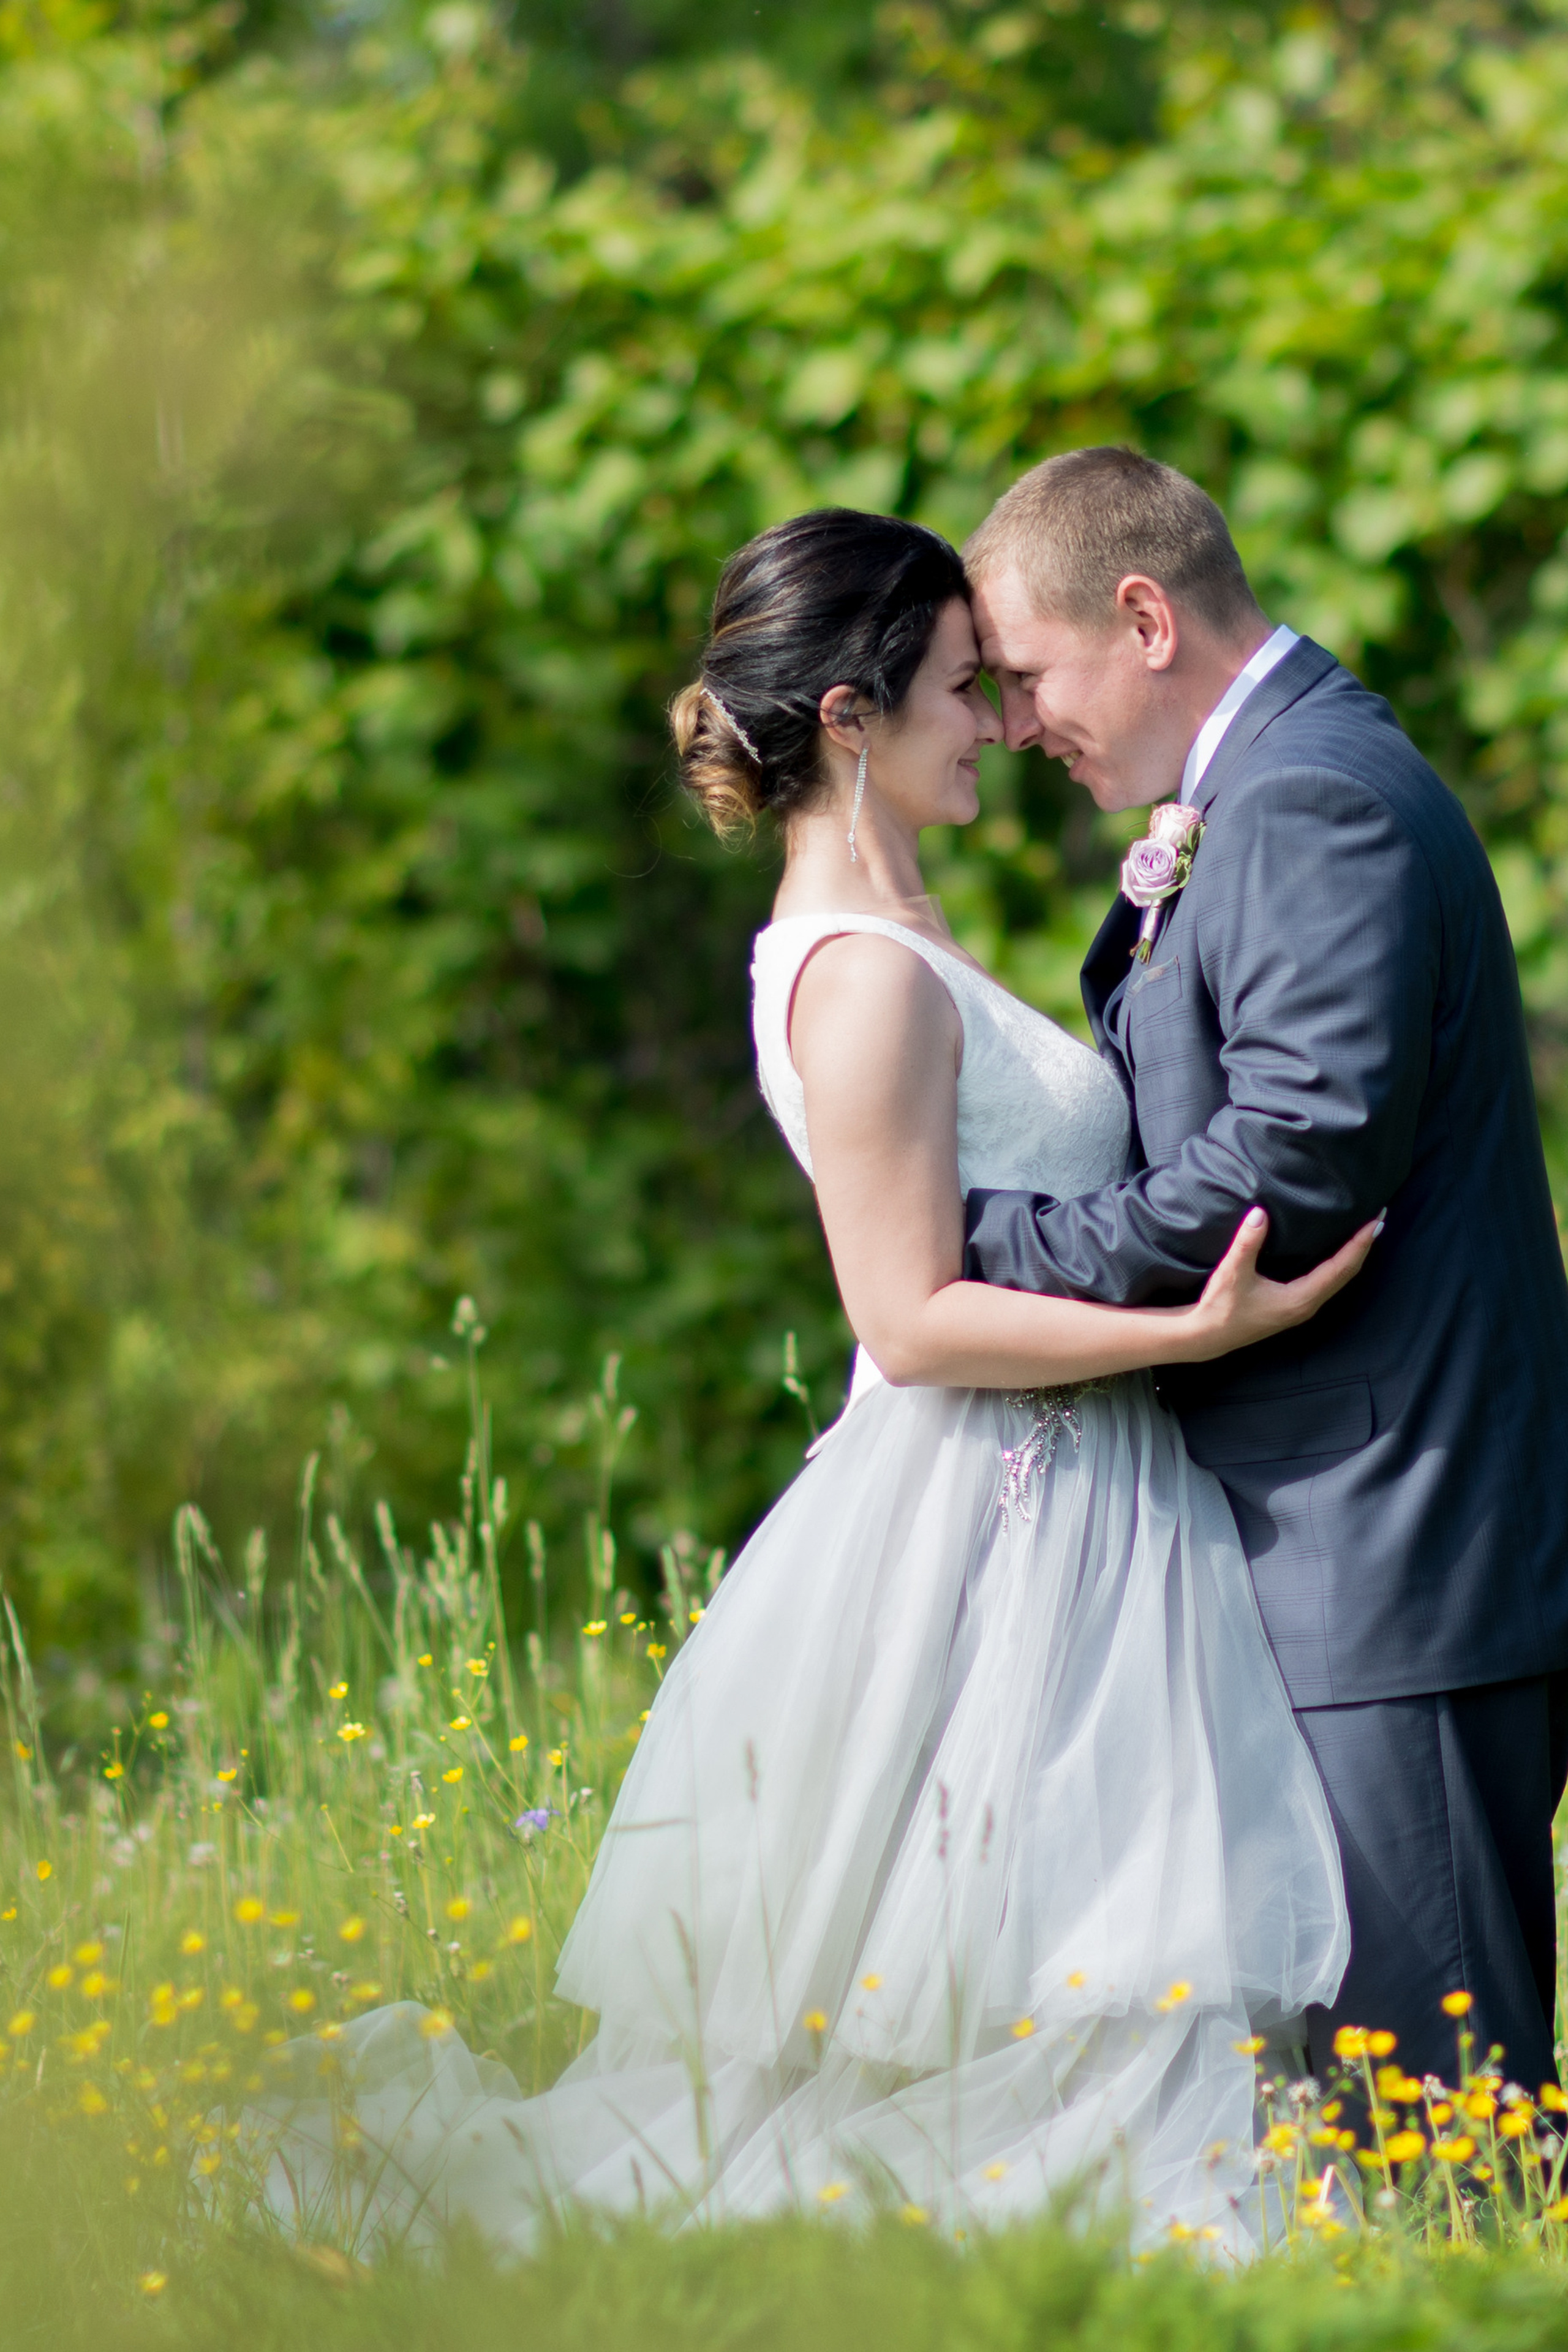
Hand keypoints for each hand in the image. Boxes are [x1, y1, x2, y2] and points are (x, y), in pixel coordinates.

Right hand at [1178, 1205, 1379, 1363]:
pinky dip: (1338, 1262)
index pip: (1341, 1267)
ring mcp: (1302, 1307)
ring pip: (1338, 1278)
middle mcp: (1308, 1304)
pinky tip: (1337, 1250)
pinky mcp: (1294, 1305)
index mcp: (1301, 1298)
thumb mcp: (1233, 1273)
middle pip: (1347, 1273)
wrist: (1208, 1336)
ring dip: (1353, 1254)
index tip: (1376, 1220)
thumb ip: (1247, 1243)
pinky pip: (1327, 1281)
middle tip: (1380, 1218)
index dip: (1360, 1243)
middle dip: (1364, 1246)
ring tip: (1365, 1231)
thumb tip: (1259, 1213)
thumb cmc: (1220, 1307)